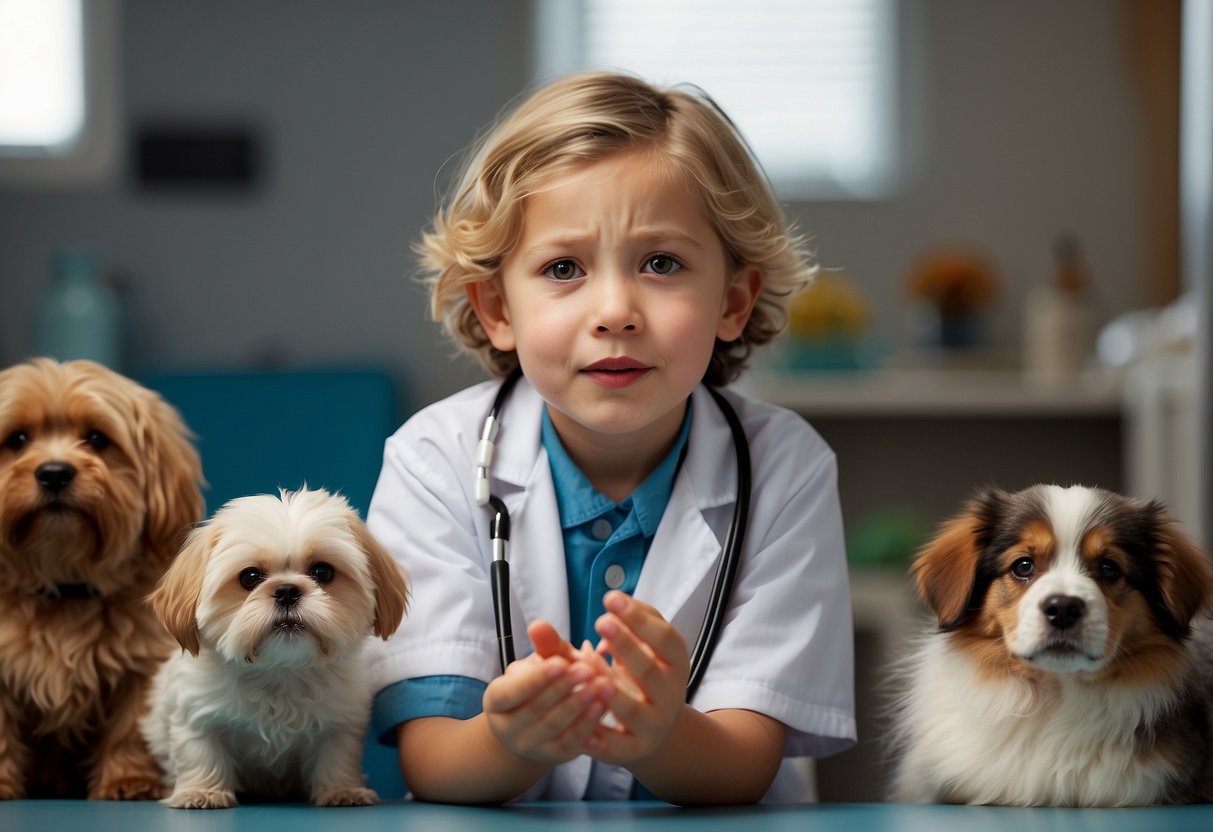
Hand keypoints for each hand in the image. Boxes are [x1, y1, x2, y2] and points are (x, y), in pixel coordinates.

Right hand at [481, 620, 611, 764]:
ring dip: (578, 707)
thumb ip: (544, 645)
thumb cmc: (541, 681)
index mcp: (496, 701)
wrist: (537, 722)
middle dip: (563, 689)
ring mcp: (529, 746)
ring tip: (601, 687)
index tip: (562, 662)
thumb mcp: (541, 661)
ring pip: (554, 727)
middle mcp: (507, 728)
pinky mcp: (553, 757)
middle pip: (535, 709)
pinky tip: (603, 708)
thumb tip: (539, 625)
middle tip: (588, 670)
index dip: (536, 678)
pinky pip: (570, 744)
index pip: (512, 691)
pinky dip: (587, 726)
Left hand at [585, 591, 689, 764]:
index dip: (640, 619)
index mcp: (676, 662)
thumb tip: (601, 611)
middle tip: (601, 622)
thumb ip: (619, 622)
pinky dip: (601, 739)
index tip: (611, 598)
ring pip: (635, 711)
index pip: (665, 638)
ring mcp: (656, 723)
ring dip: (616, 696)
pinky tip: (583, 733)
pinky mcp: (637, 748)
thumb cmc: (639, 673)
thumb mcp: (635, 646)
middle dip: (627, 646)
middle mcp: (671, 693)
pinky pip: (619, 746)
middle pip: (651, 671)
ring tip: (595, 680)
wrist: (653, 727)